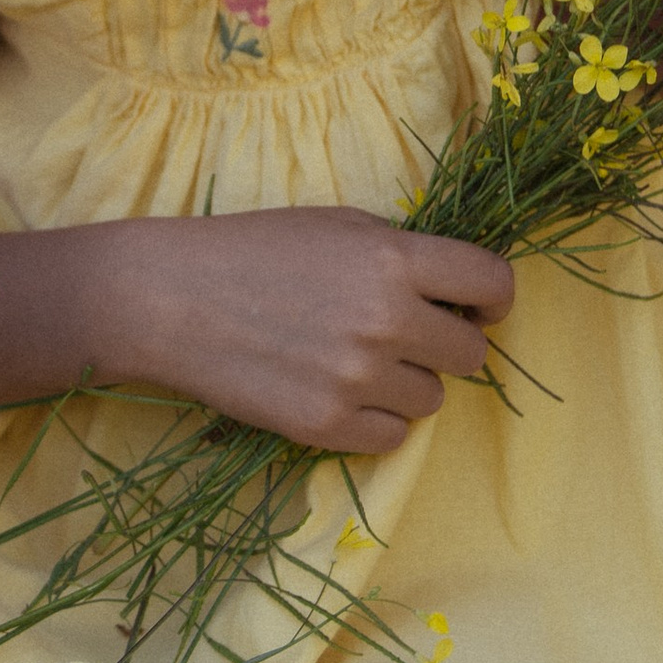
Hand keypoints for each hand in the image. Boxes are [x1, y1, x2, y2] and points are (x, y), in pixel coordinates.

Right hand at [125, 209, 513, 450]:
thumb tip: (459, 290)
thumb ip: (402, 253)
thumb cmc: (253, 249)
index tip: (476, 304)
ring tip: (355, 360)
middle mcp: (387, 321)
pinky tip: (336, 390)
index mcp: (393, 259)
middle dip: (447, 342)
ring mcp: (358, 380)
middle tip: (404, 334)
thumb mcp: (337, 224)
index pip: (493, 283)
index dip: (493, 297)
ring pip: (433, 399)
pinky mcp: (328, 427)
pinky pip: (393, 438)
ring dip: (406, 382)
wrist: (169, 299)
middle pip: (472, 353)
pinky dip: (374, 419)